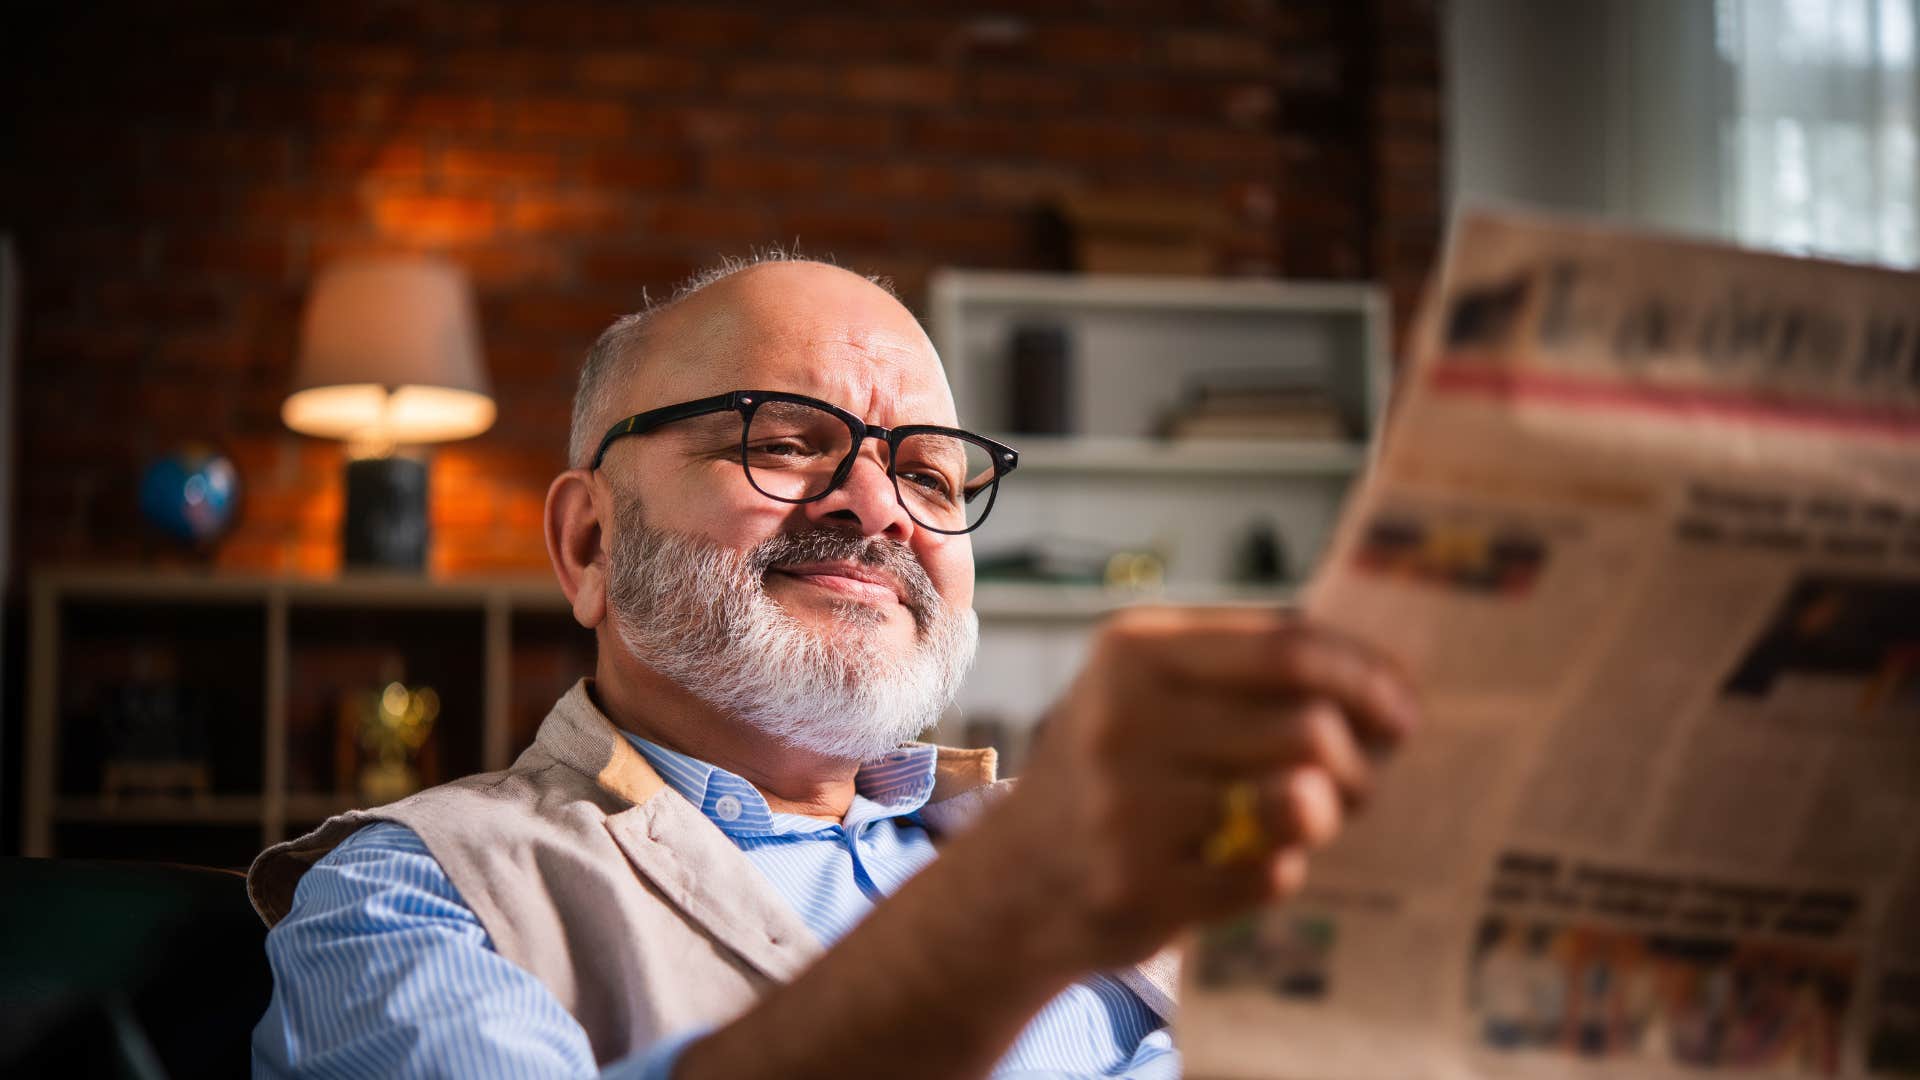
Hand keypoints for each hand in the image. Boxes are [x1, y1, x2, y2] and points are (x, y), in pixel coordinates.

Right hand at [975, 606, 1421, 974]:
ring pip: (1301, 799)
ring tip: (1313, 815)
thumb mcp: (1155, 690)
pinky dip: (1280, 868)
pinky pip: (1272, 874)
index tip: (1402, 710)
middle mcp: (1122, 721)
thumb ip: (1258, 671)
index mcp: (1134, 652)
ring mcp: (1126, 808)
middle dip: (1356, 759)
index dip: (1367, 678)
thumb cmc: (1116, 770)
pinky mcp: (1141, 888)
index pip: (1290, 648)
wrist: (1015, 880)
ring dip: (1330, 813)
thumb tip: (1394, 680)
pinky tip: (1249, 860)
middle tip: (1351, 781)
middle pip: (1310, 727)